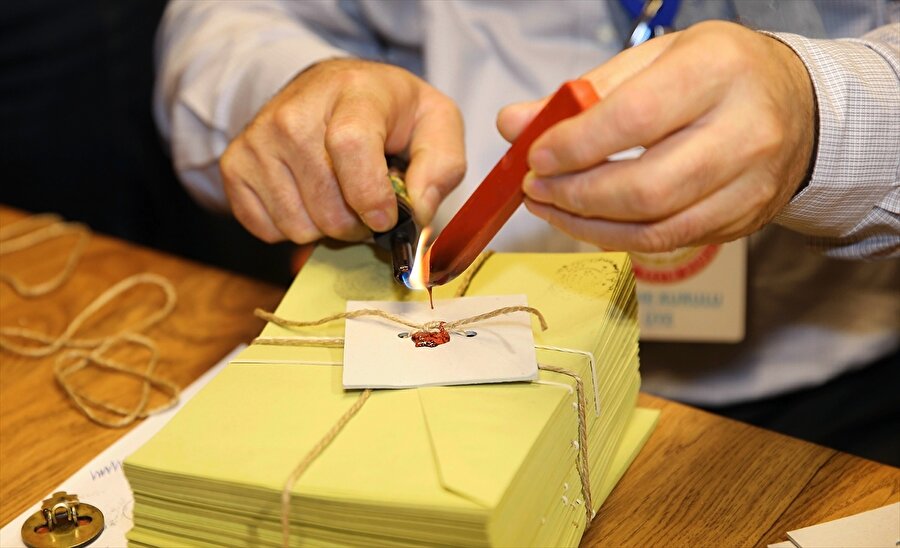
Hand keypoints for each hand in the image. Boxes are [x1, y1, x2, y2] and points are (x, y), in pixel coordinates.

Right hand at [219, 59, 465, 242]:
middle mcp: (294, 113)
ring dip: (327, 227)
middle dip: (358, 223)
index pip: (350, 147)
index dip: (371, 196)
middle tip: (368, 202)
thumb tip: (417, 211)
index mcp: (351, 93)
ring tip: (338, 196)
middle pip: (327, 205)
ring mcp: (258, 139)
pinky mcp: (235, 165)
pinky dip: (294, 228)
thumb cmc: (388, 112)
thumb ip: (441, 166)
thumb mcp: (435, 124)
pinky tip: (308, 197)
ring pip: (298, 227)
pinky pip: (268, 230)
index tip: (385, 218)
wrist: (331, 90)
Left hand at [497, 21, 814, 251]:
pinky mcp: (742, 220)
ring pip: (656, 226)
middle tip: (536, 187)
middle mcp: (745, 130)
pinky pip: (667, 242)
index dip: (575, 145)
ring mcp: (750, 184)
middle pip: (646, 186)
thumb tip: (513, 123)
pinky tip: (585, 221)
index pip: (634, 118)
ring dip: (587, 223)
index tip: (535, 155)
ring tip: (550, 204)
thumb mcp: (653, 59)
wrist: (797, 105)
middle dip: (576, 194)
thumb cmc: (716, 74)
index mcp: (717, 70)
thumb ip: (583, 93)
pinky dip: (615, 238)